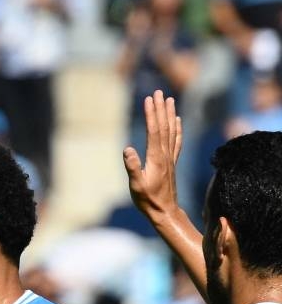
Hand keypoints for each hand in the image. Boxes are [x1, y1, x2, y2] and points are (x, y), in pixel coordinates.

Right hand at [123, 90, 182, 221]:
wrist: (165, 211)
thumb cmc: (148, 200)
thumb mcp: (136, 185)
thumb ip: (133, 167)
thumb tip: (127, 149)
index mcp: (156, 158)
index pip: (154, 131)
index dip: (152, 114)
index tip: (150, 99)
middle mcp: (165, 155)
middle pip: (164, 127)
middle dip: (160, 109)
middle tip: (159, 92)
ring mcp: (170, 158)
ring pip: (172, 131)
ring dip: (170, 114)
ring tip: (169, 99)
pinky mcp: (171, 163)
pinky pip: (176, 141)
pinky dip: (177, 128)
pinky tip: (177, 121)